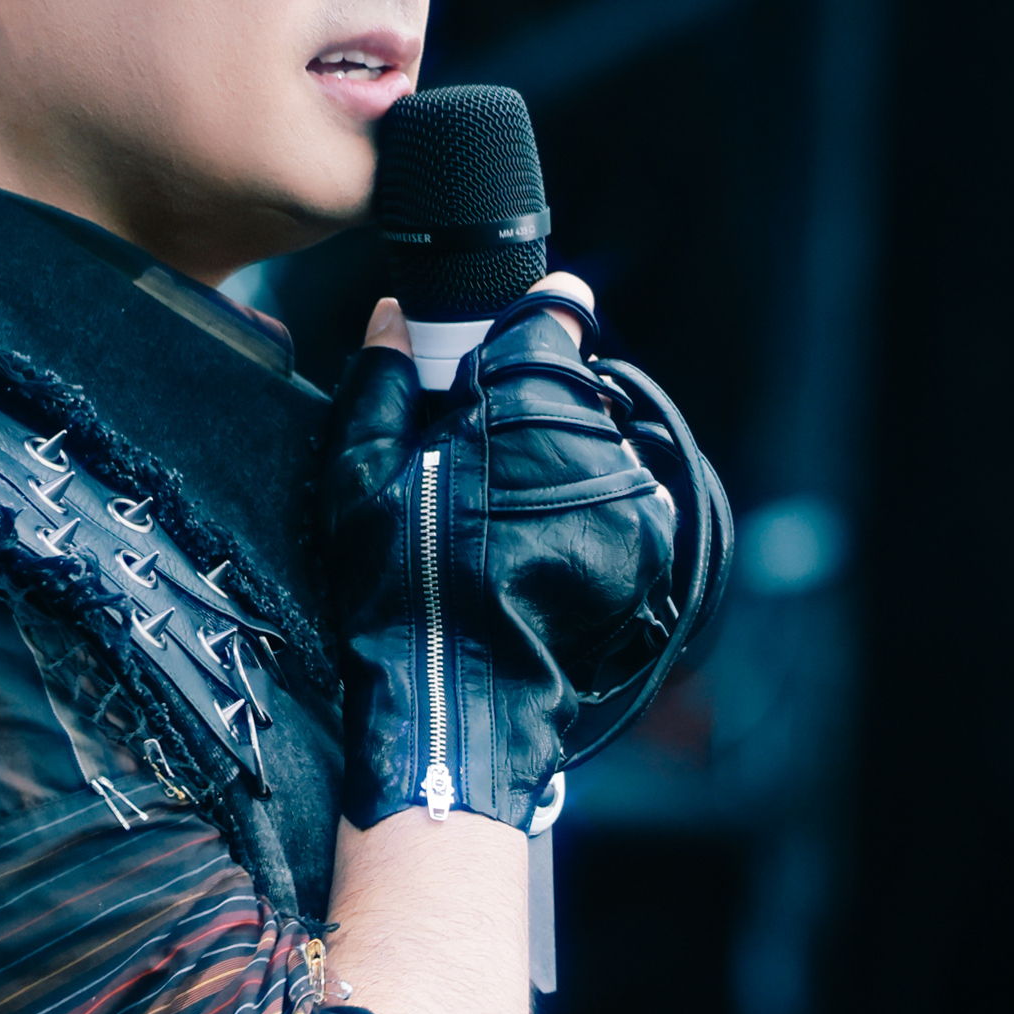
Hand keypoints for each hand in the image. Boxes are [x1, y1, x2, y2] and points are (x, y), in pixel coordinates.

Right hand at [319, 280, 678, 828]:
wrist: (461, 700)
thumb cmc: (401, 590)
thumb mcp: (360, 480)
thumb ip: (381, 385)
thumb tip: (391, 319)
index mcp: (524, 399)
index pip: (555, 313)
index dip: (530, 319)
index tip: (508, 337)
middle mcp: (595, 434)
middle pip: (576, 381)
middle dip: (532, 403)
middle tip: (480, 457)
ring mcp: (634, 492)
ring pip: (604, 438)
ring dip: (563, 456)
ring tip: (506, 513)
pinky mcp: (653, 543)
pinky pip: (628, 497)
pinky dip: (590, 506)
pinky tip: (540, 543)